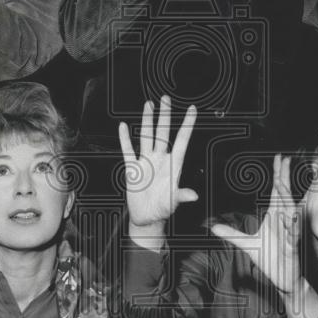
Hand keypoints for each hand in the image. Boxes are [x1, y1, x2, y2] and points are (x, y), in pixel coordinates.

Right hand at [119, 96, 197, 231]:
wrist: (147, 218)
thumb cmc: (163, 210)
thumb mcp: (174, 202)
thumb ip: (182, 196)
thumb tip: (194, 195)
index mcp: (173, 165)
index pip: (181, 140)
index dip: (187, 125)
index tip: (192, 109)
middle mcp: (160, 160)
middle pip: (163, 133)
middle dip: (164, 115)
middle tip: (166, 98)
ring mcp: (146, 162)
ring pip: (147, 136)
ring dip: (147, 121)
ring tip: (148, 105)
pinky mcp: (133, 168)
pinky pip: (128, 150)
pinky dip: (125, 139)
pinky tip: (123, 126)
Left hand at [211, 155, 301, 294]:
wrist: (284, 278)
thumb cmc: (271, 259)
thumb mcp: (247, 245)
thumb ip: (232, 234)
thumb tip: (213, 228)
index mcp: (276, 216)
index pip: (278, 191)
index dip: (279, 174)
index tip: (280, 158)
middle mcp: (285, 221)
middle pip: (285, 196)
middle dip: (284, 179)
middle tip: (285, 161)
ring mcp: (290, 234)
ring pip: (290, 213)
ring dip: (286, 199)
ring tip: (282, 185)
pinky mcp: (293, 248)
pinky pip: (292, 235)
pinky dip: (291, 226)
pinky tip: (289, 217)